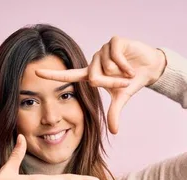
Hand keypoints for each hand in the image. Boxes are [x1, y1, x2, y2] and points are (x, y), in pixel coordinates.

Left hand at [35, 36, 165, 133]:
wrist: (149, 68)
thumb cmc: (131, 82)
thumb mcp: (121, 98)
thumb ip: (114, 113)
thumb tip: (115, 132)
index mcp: (91, 74)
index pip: (69, 75)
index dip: (53, 75)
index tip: (36, 73)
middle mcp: (94, 61)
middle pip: (93, 78)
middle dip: (110, 83)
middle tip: (123, 82)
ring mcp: (103, 50)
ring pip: (105, 67)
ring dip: (120, 74)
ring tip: (128, 72)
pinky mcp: (114, 41)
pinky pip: (115, 56)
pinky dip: (125, 65)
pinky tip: (131, 66)